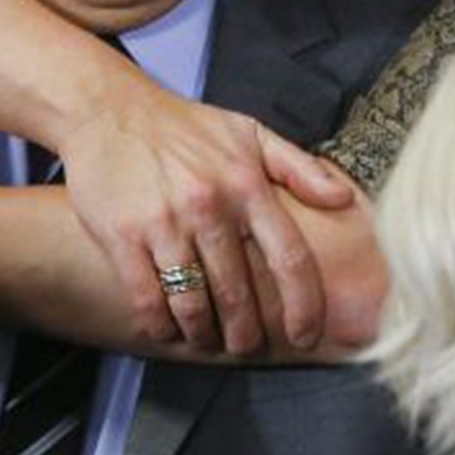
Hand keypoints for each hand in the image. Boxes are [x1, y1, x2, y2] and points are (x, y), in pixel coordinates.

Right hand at [58, 64, 353, 354]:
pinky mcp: (123, 235)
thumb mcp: (249, 133)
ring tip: (206, 339)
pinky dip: (160, 324)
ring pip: (193, 303)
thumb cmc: (186, 126)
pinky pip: (147, 298)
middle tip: (245, 344)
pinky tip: (167, 329)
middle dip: (246, 333)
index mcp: (247, 184)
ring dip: (203, 333)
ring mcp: (164, 223)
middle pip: (239, 292)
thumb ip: (299, 168)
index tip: (306, 336)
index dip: (304, 306)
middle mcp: (209, 205)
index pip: (290, 257)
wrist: (110, 110)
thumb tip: (344, 199)